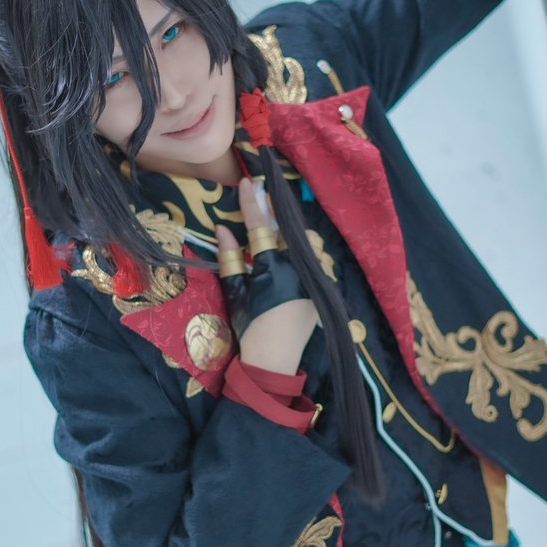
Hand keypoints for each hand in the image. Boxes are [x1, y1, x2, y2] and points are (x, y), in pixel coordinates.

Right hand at [215, 177, 319, 374]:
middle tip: (266, 196)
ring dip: (294, 231)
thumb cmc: (249, 328)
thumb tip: (222, 228)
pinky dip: (305, 251)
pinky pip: (316, 260)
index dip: (252, 205)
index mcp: (274, 270)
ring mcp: (315, 280)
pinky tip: (295, 246)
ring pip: (308, 243)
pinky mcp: (323, 289)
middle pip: (290, 229)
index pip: (261, 229)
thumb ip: (230, 259)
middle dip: (277, 211)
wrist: (273, 362)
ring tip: (280, 222)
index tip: (247, 184)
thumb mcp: (235, 292)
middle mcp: (299, 271)